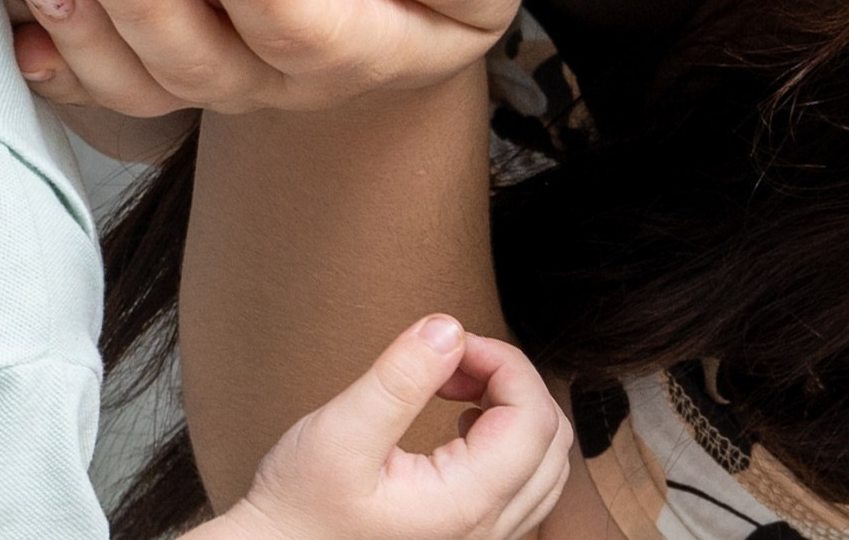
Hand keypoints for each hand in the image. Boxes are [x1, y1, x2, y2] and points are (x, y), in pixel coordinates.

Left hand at [11, 0, 530, 115]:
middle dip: (147, 3)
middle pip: (208, 63)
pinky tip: (22, 28)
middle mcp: (284, 76)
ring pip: (148, 79)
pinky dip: (61, 64)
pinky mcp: (170, 66)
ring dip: (88, 27)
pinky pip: (109, 87)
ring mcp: (222, 77)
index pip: (310, 27)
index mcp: (370, 45)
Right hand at [225, 317, 573, 539]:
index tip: (452, 344)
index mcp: (464, 505)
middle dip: (511, 382)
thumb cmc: (296, 510)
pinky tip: (456, 430)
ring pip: (544, 467)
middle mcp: (486, 532)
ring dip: (512, 413)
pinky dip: (506, 446)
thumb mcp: (338, 433)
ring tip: (453, 390)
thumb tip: (449, 329)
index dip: (503, 361)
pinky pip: (523, 490)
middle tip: (451, 362)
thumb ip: (398, 379)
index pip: (532, 417)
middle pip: (551, 440)